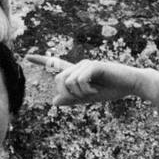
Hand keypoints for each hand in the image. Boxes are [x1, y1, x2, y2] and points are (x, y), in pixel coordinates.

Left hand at [27, 52, 145, 106]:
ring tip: (93, 93)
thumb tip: (54, 102)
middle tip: (84, 98)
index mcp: (77, 72)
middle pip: (59, 79)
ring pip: (68, 81)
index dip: (41, 60)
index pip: (56, 64)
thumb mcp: (89, 98)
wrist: (131, 84)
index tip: (27, 56)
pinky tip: (97, 90)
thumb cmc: (112, 90)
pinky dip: (86, 90)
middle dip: (68, 93)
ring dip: (79, 93)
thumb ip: (72, 100)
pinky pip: (80, 80)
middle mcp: (80, 65)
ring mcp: (87, 64)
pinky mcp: (94, 66)